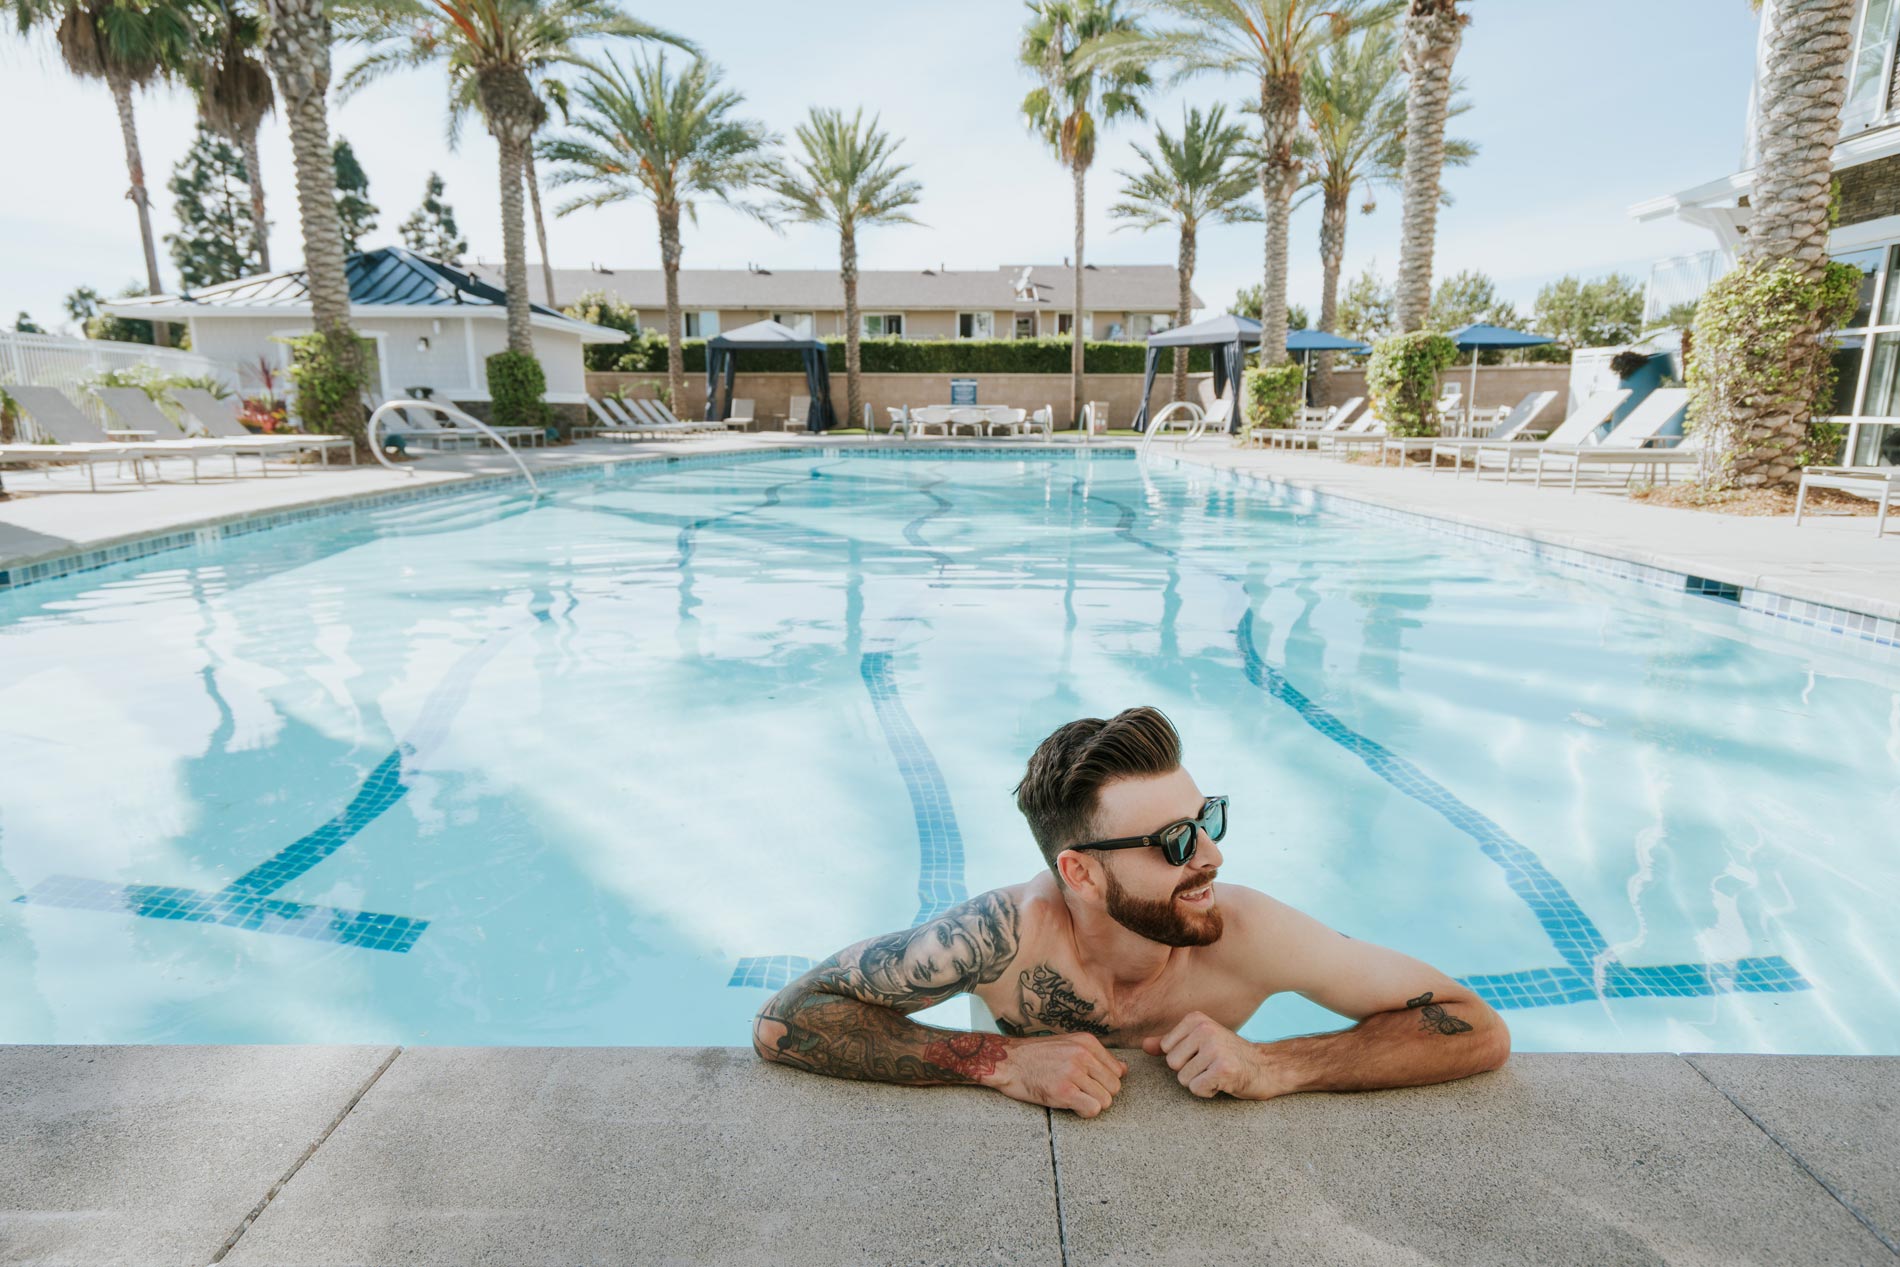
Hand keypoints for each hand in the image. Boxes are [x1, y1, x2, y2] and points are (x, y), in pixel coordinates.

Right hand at [985, 1032, 1127, 1117]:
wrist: (1007, 1060)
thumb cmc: (1036, 1055)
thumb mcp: (1068, 1044)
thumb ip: (1096, 1056)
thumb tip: (1123, 1070)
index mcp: (1087, 1042)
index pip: (1118, 1071)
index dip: (1105, 1082)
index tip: (1090, 1084)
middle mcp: (1083, 1055)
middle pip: (1114, 1087)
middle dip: (1101, 1094)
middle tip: (1082, 1093)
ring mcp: (1073, 1073)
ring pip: (1106, 1100)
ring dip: (1092, 1104)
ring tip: (1075, 1099)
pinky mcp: (1063, 1091)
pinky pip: (1093, 1109)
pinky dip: (1084, 1112)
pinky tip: (1071, 1105)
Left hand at [1143, 1012, 1275, 1099]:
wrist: (1265, 1067)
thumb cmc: (1229, 1055)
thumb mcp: (1199, 1043)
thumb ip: (1170, 1043)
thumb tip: (1144, 1045)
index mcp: (1196, 1020)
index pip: (1166, 1049)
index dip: (1183, 1058)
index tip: (1203, 1055)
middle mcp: (1205, 1030)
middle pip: (1172, 1064)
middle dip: (1190, 1072)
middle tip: (1212, 1066)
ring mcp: (1215, 1049)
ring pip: (1183, 1079)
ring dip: (1200, 1083)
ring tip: (1218, 1073)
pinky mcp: (1223, 1069)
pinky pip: (1197, 1089)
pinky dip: (1208, 1092)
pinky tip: (1223, 1083)